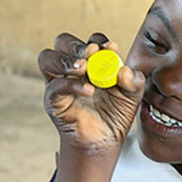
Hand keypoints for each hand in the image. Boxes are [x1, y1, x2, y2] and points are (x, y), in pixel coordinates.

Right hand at [38, 32, 144, 153]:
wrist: (105, 140)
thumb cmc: (115, 114)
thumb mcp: (132, 95)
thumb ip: (133, 81)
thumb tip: (124, 71)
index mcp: (91, 61)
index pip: (89, 41)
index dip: (98, 41)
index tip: (111, 47)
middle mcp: (72, 68)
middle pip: (62, 42)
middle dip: (77, 45)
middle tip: (92, 52)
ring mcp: (59, 82)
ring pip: (47, 58)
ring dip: (66, 60)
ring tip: (84, 68)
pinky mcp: (53, 100)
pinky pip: (55, 87)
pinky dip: (71, 85)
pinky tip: (89, 90)